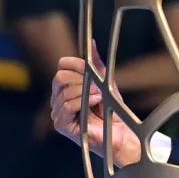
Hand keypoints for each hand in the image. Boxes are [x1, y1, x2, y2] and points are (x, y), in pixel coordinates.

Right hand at [50, 40, 142, 166]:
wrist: (121, 134)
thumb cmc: (113, 110)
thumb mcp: (106, 83)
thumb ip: (97, 65)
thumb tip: (92, 44)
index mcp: (66, 88)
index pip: (61, 66)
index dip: (77, 64)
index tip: (92, 69)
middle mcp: (58, 99)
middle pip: (60, 77)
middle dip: (81, 79)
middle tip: (98, 88)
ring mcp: (58, 113)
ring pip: (64, 91)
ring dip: (85, 91)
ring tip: (100, 98)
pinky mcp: (61, 125)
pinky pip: (65, 105)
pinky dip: (82, 101)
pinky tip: (95, 102)